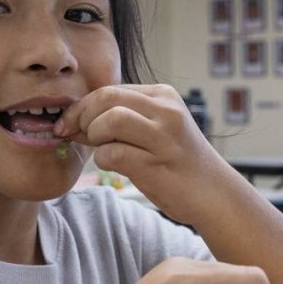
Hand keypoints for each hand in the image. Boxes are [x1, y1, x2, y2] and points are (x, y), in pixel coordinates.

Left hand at [54, 85, 230, 224]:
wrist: (214, 194)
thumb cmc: (178, 163)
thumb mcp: (156, 129)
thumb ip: (122, 119)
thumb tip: (74, 120)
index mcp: (164, 96)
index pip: (111, 89)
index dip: (82, 106)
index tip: (68, 123)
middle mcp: (166, 111)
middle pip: (106, 98)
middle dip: (81, 116)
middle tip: (71, 134)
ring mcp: (164, 137)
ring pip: (110, 120)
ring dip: (94, 135)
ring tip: (101, 149)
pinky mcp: (157, 164)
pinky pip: (113, 153)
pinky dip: (104, 160)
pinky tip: (115, 166)